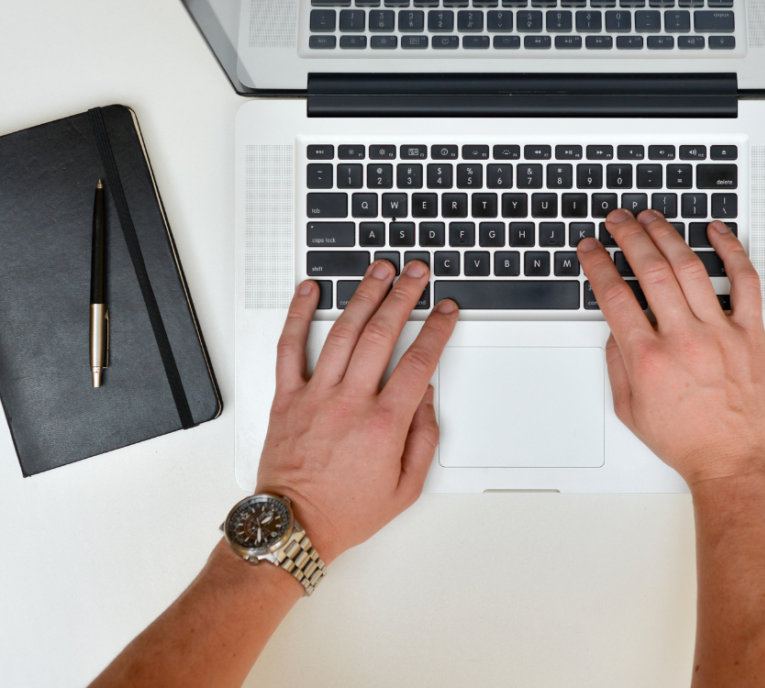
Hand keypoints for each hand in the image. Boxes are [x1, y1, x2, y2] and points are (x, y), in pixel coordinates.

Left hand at [256, 260, 457, 562]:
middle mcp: (349, 402)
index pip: (418, 362)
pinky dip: (298, 315)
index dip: (437, 330)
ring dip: (363, 295)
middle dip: (404, 296)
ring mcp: (315, 395)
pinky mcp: (287, 397)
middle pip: (382, 334)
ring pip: (343, 332)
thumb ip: (424, 439)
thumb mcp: (405, 488)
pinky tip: (310, 290)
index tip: (446, 311)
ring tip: (379, 270)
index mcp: (383, 424)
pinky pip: (289, 347)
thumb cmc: (345, 511)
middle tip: (417, 274)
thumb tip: (426, 398)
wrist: (292, 527)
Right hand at [577, 210, 764, 488]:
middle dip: (628, 237)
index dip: (597, 264)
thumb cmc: (687, 441)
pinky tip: (717, 232)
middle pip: (650, 270)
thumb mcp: (630, 410)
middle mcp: (684, 339)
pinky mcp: (750, 333)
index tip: (591, 249)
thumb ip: (617, 364)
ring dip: (667, 235)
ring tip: (652, 218)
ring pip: (690, 268)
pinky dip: (732, 251)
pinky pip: (745, 281)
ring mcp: (720, 332)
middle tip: (617, 220)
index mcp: (649, 359)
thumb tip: (616, 328)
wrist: (734, 462)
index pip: (615, 295)